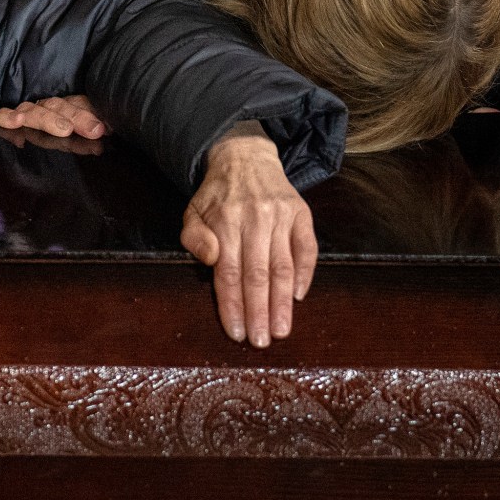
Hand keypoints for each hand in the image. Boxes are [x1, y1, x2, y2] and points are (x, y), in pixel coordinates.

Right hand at [0, 95, 105, 140]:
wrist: (3, 147)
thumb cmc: (43, 149)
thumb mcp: (67, 142)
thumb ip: (83, 137)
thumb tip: (107, 131)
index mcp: (59, 112)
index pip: (75, 106)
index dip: (91, 113)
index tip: (108, 127)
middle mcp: (40, 110)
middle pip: (58, 107)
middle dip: (77, 117)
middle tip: (95, 131)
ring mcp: (19, 115)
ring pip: (34, 111)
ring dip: (48, 119)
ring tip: (64, 129)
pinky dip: (7, 117)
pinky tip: (17, 121)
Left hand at [180, 122, 317, 347]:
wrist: (245, 158)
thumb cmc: (216, 196)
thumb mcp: (192, 212)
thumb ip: (194, 238)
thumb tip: (211, 260)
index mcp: (224, 221)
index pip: (228, 272)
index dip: (232, 305)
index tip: (236, 332)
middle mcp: (255, 219)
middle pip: (257, 274)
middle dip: (259, 311)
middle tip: (261, 341)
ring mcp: (281, 216)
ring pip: (283, 266)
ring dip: (282, 302)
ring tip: (281, 329)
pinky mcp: (301, 213)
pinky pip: (307, 248)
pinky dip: (306, 274)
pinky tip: (299, 297)